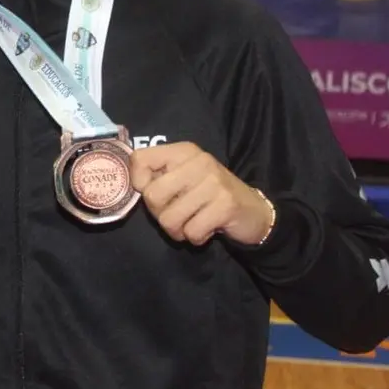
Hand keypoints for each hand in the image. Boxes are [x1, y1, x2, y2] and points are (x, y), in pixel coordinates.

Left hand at [129, 142, 274, 246]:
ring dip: (178, 230)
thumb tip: (135, 186)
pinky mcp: (226, 206)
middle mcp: (199, 161)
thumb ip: (159, 177)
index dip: (138, 182)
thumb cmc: (209, 195)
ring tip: (193, 222)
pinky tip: (208, 227)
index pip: (140, 159)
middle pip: (152, 195)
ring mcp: (214, 183)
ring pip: (170, 219)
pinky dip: (196, 237)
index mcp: (184, 151)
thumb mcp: (184, 177)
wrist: (253, 211)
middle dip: (159, 214)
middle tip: (177, 214)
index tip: (153, 191)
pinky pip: (191, 232)